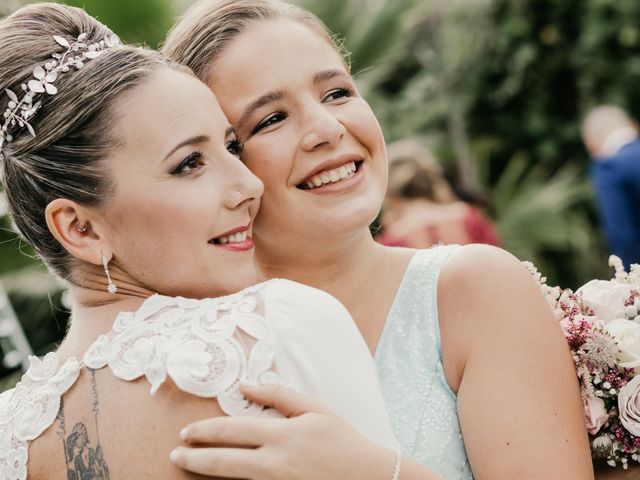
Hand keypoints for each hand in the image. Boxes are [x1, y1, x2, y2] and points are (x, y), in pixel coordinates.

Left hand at [170, 383, 395, 478]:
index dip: (204, 432)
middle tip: (174, 455)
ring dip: (206, 473)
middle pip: (222, 461)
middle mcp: (274, 464)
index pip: (231, 431)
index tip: (186, 433)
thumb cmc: (341, 441)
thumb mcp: (314, 409)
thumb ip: (278, 395)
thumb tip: (245, 385)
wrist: (368, 478)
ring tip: (187, 466)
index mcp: (281, 435)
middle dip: (193, 458)